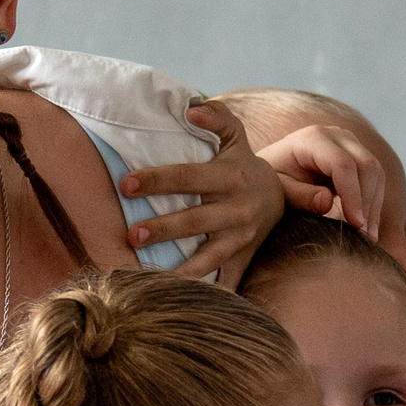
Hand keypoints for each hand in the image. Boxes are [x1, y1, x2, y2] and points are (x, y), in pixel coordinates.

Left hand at [116, 103, 286, 283]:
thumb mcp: (236, 136)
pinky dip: (204, 290)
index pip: (188, 177)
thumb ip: (217, 117)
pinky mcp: (242, 258)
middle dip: (163, 229)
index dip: (157, 180)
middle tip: (130, 234)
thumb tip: (190, 109)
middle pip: (195, 220)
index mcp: (231, 177)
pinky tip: (174, 296)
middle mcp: (238, 209)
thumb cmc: (243, 163)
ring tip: (146, 271)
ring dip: (178, 267)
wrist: (281, 196)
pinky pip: (223, 278)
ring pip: (208, 256)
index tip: (125, 185)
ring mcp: (241, 238)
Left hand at [255, 124, 387, 237]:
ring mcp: (349, 143)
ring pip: (375, 172)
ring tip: (368, 236)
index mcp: (313, 138)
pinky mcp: (356, 155)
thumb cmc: (272, 180)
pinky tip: (369, 226)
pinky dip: (374, 202)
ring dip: (374, 205)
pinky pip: (374, 178)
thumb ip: (299, 196)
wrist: (274, 167)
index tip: (355, 224)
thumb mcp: (278, 191)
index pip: (343, 165)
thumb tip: (326, 202)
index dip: (352, 195)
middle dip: (367, 202)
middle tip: (364, 235)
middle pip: (366, 165)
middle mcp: (336, 135)